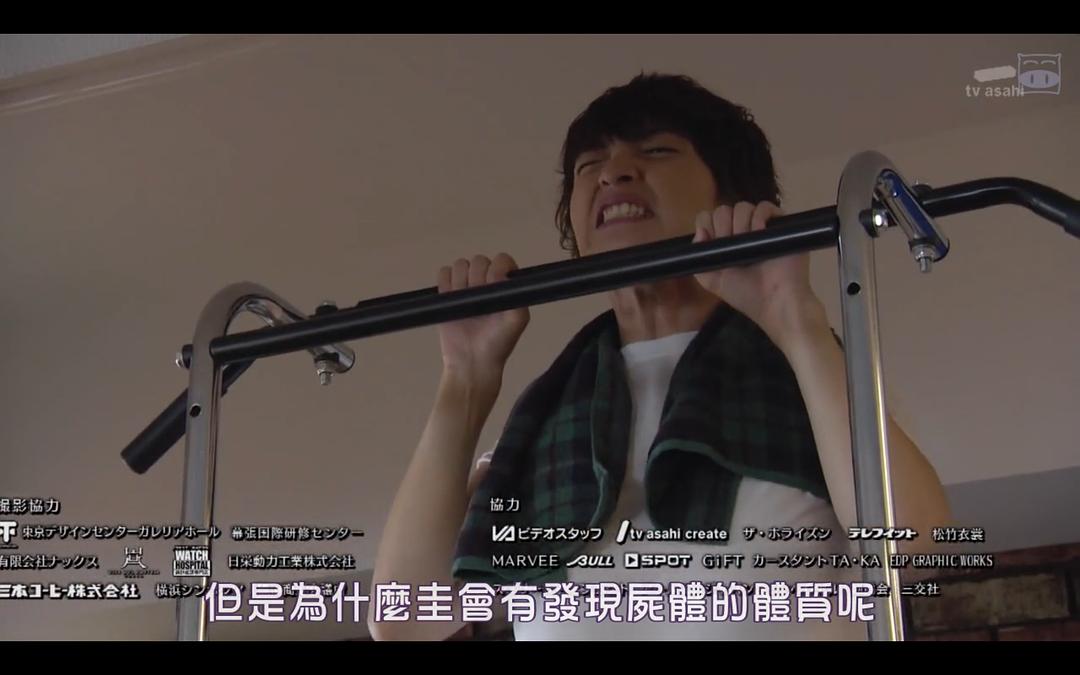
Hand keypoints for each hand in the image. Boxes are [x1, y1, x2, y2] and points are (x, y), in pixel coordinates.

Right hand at [437, 253, 529, 385]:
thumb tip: (499, 273)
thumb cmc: (497, 343)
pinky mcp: (447, 291)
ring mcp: (466, 285)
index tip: (492, 286)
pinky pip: (443, 273)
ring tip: (465, 306)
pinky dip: (445, 285)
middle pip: (478, 260)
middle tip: (478, 302)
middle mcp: (486, 281)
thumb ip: (516, 295)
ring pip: (460, 265)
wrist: (471, 361)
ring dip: (460, 283)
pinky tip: (452, 301)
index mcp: (505, 284)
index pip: (501, 260)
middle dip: (476, 279)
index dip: (495, 269)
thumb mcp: (517, 321)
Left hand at [691, 201, 821, 346]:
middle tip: (731, 246)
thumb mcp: (712, 280)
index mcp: (723, 242)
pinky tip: (758, 232)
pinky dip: (760, 216)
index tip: (713, 241)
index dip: (707, 225)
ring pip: (742, 207)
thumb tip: (700, 231)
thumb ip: (699, 257)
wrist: (773, 301)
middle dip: (723, 227)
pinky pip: (766, 206)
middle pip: (723, 210)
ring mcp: (760, 226)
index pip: (708, 218)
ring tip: (747, 244)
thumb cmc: (744, 293)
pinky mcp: (779, 225)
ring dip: (740, 224)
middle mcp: (740, 231)